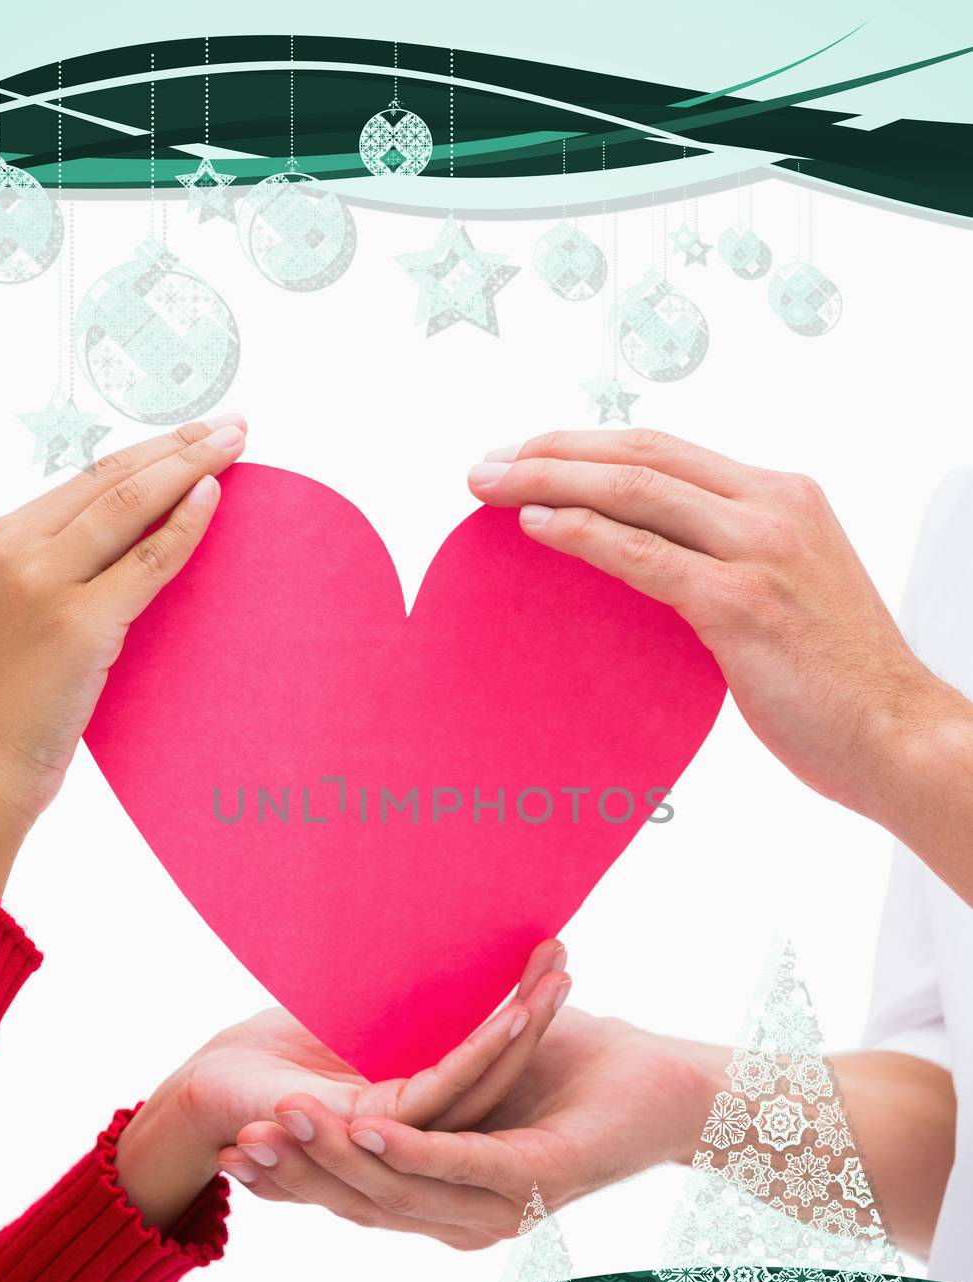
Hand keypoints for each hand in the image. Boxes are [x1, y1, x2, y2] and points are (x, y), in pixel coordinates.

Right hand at [0, 415, 247, 892]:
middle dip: (180, 444)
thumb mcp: (30, 619)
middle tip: (234, 424)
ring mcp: (46, 584)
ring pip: (130, 505)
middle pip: (114, 479)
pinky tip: (215, 496)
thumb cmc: (10, 704)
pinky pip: (147, 562)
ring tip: (237, 443)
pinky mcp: (79, 624)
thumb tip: (142, 544)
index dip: (150, 450)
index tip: (196, 434)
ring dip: (192, 467)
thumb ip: (71, 576)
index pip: (91, 478)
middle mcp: (19, 549)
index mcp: (4, 540)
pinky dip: (185, 525)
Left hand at [114, 939, 571, 1243]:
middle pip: (501, 1078)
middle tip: (569, 959)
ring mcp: (401, 1137)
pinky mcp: (376, 1129)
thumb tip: (432, 947)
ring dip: (523, 1027)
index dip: (526, 1017)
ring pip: (485, 1085)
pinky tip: (517, 1012)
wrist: (206, 1092)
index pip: (491, 1065)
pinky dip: (484, 1050)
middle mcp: (417, 1131)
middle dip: (539, 1013)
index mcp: (415, 1106)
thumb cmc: (267, 1061)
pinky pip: (442, 1093)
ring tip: (559, 977)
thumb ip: (394, 1013)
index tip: (558, 963)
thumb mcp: (344, 1024)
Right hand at [228, 1006, 720, 1248]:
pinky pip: (461, 1166)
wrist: (663, 1088)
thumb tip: (347, 1051)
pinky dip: (412, 1151)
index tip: (227, 1150)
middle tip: (234, 1144)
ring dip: (337, 1159)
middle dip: (294, 1173)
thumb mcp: (468, 1068)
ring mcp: (499, 1204)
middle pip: (359, 1200)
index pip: (348, 1193)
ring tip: (282, 1125)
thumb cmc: (568, 1066)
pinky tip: (369, 1128)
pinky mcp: (534, 1179)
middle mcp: (463, 1213)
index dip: (289, 1177)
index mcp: (442, 1194)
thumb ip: (414, 1070)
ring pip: (398, 1189)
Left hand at [467, 429, 961, 820]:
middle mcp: (773, 508)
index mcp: (782, 496)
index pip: (664, 449)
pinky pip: (642, 555)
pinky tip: (536, 529)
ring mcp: (760, 552)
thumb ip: (728, 561)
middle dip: (551, 451)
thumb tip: (649, 560)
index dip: (587, 444)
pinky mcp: (742, 604)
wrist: (898, 735)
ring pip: (633, 490)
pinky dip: (581, 534)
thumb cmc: (837, 680)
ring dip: (548, 481)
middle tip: (485, 464)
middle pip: (639, 454)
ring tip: (489, 487)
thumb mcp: (787, 591)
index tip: (529, 454)